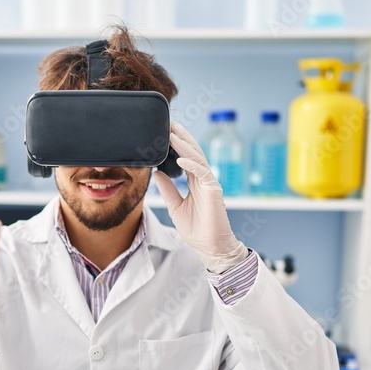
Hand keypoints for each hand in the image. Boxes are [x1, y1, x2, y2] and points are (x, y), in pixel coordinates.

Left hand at [152, 121, 248, 273]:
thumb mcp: (175, 207)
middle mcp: (203, 179)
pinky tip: (180, 157)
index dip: (176, 145)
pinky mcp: (214, 190)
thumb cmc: (196, 230)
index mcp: (195, 182)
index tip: (164, 132)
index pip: (185, 157)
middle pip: (192, 152)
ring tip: (172, 133)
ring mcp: (209, 183)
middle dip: (182, 137)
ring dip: (184, 145)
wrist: (210, 246)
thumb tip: (156, 173)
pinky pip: (203, 173)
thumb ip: (167, 189)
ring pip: (197, 158)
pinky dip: (192, 164)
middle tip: (170, 123)